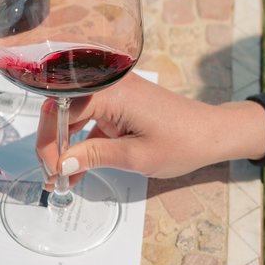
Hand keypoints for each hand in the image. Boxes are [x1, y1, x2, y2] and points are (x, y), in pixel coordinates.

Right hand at [36, 73, 264, 182]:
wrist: (214, 134)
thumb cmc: (182, 142)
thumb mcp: (136, 156)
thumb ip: (94, 157)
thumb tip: (60, 165)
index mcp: (112, 92)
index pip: (62, 110)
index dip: (50, 141)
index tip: (51, 170)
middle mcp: (109, 86)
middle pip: (63, 109)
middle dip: (52, 143)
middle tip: (51, 175)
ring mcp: (113, 95)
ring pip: (73, 117)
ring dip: (64, 146)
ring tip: (59, 178)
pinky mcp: (119, 106)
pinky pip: (90, 122)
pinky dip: (82, 145)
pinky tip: (75, 171)